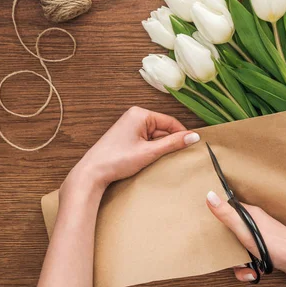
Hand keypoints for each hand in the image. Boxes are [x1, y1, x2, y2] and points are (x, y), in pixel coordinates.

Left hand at [61, 106, 199, 198]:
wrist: (92, 173)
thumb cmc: (117, 160)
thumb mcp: (150, 152)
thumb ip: (173, 143)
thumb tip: (194, 137)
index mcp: (140, 114)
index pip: (170, 122)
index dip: (182, 134)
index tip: (192, 146)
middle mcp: (134, 116)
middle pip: (163, 128)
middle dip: (169, 142)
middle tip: (176, 157)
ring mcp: (129, 125)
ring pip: (155, 135)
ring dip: (159, 147)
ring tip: (159, 159)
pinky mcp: (126, 135)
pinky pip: (146, 139)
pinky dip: (151, 149)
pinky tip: (149, 159)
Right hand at [206, 191, 285, 286]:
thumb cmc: (279, 246)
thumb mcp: (247, 231)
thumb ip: (228, 215)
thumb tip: (210, 195)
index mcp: (252, 214)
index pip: (229, 210)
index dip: (219, 218)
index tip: (212, 229)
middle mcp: (257, 224)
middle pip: (232, 234)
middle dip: (229, 249)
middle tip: (232, 256)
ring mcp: (262, 238)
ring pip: (240, 250)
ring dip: (240, 264)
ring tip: (247, 269)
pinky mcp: (266, 252)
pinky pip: (250, 260)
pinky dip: (249, 269)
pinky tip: (255, 273)